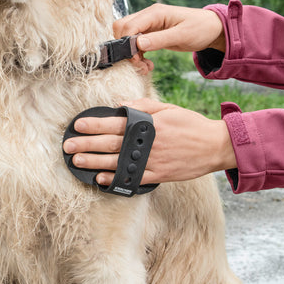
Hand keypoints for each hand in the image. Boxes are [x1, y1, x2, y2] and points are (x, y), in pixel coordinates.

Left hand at [62, 97, 236, 185]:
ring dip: (95, 163)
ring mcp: (152, 160)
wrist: (215, 146)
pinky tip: (100, 179)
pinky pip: (132, 178)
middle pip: (111, 143)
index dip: (94, 124)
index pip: (115, 123)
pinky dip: (116, 179)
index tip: (77, 125)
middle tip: (68, 147)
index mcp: (148, 123)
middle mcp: (147, 142)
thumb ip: (143, 105)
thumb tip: (120, 104)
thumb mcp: (168, 108)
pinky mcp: (158, 175)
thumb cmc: (190, 124)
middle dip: (87, 145)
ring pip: (117, 162)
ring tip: (77, 162)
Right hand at [113, 3, 225, 55]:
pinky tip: (148, 64)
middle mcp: (149, 16)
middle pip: (122, 29)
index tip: (135, 60)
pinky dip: (138, 55)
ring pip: (127, 37)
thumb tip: (137, 45)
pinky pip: (136, 43)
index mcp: (155, 13)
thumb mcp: (182, 35)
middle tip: (139, 64)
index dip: (127, 44)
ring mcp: (149, 24)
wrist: (212, 29)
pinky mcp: (151, 33)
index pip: (128, 25)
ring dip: (132, 54)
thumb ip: (159, 40)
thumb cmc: (200, 28)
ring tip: (145, 67)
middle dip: (126, 48)